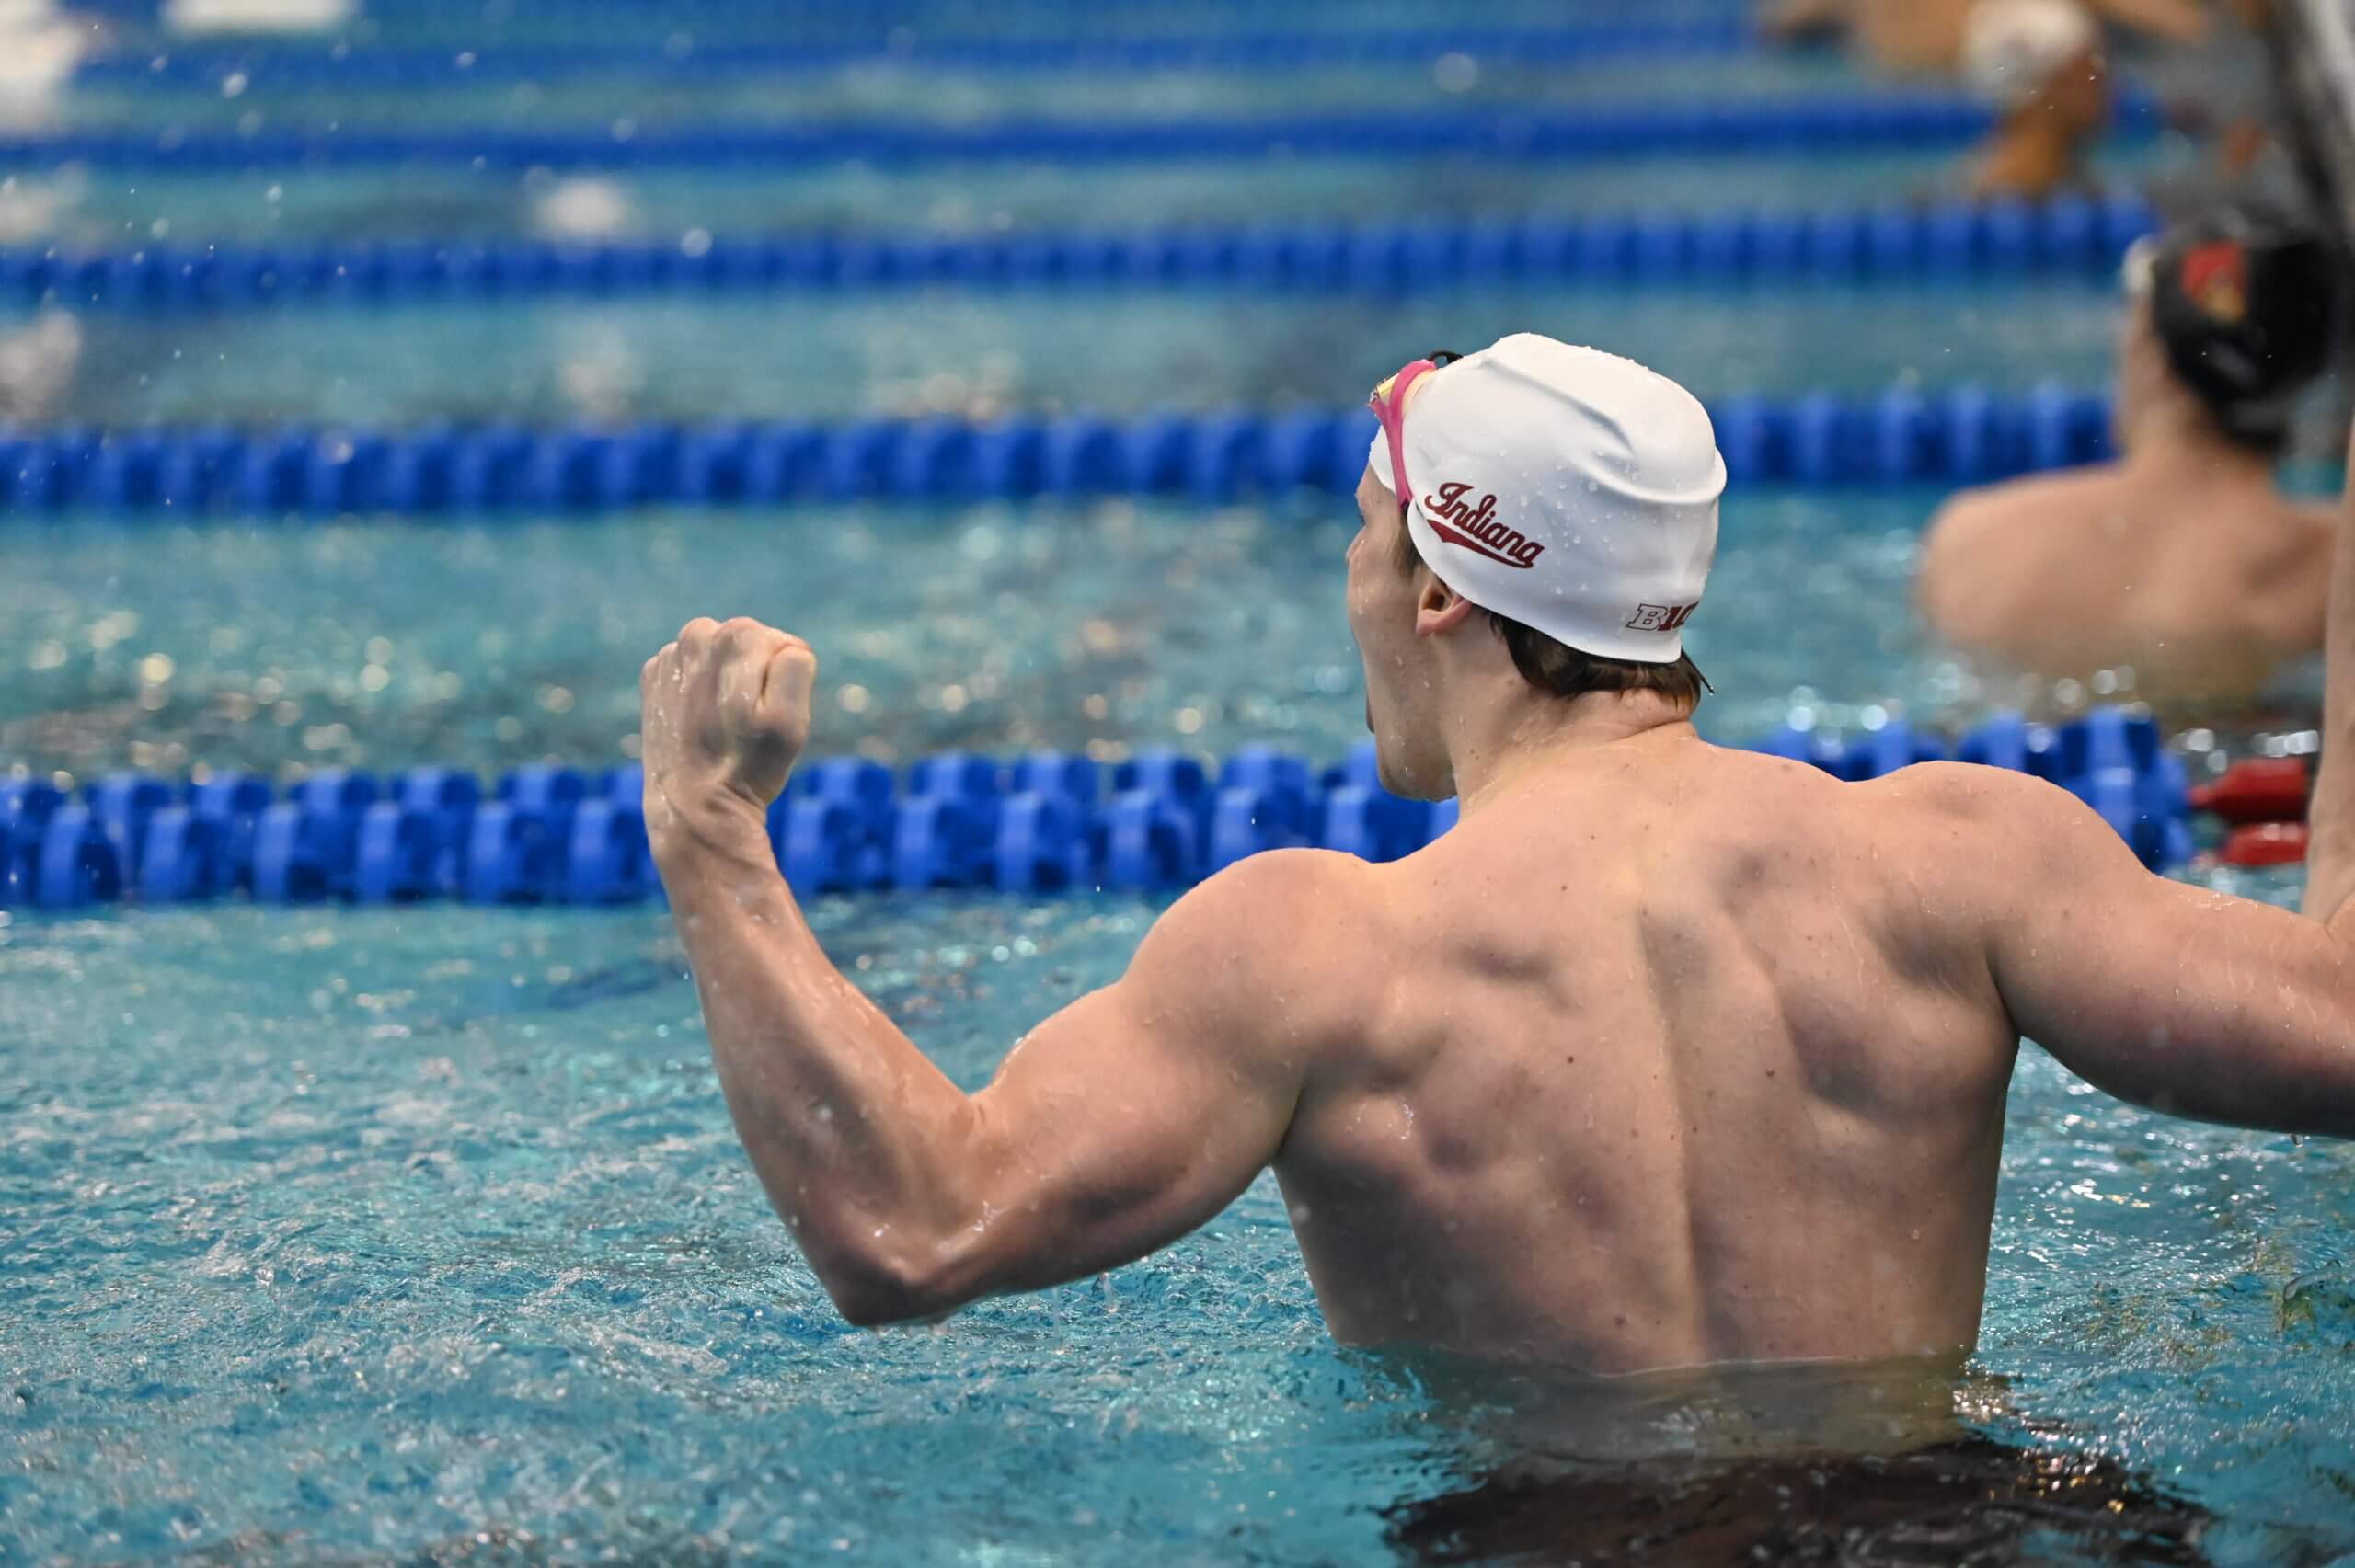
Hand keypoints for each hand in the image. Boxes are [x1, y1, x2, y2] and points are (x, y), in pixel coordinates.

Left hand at [640, 617, 816, 839]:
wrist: (693, 807)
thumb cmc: (749, 764)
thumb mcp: (791, 718)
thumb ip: (796, 664)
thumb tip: (783, 646)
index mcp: (736, 635)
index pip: (783, 644)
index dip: (782, 682)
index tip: (767, 714)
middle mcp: (696, 635)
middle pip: (747, 645)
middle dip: (755, 678)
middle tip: (747, 722)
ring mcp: (669, 658)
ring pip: (719, 658)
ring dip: (726, 684)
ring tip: (723, 724)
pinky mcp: (653, 680)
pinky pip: (691, 674)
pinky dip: (699, 695)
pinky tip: (700, 724)